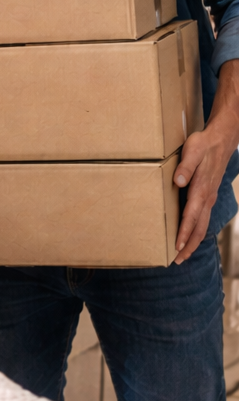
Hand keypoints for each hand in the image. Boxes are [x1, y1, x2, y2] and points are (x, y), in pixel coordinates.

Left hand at [173, 127, 233, 262]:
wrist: (223, 139)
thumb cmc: (205, 144)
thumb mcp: (193, 150)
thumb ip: (185, 166)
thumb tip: (179, 181)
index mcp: (201, 189)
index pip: (191, 216)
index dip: (184, 233)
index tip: (177, 247)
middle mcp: (207, 198)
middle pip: (199, 228)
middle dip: (188, 245)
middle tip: (177, 261)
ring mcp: (210, 198)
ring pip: (202, 225)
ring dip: (193, 241)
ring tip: (183, 255)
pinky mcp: (209, 196)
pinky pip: (203, 219)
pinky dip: (196, 231)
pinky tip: (190, 236)